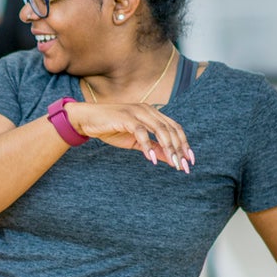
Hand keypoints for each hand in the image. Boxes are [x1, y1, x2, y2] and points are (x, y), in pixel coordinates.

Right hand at [64, 102, 193, 171]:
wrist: (87, 120)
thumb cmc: (111, 129)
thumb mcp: (135, 142)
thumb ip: (153, 147)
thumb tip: (169, 158)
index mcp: (152, 113)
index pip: (174, 127)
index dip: (184, 143)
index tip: (189, 159)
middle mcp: (148, 110)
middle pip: (170, 129)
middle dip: (179, 149)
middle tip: (184, 166)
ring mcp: (137, 112)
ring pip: (160, 130)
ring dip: (168, 148)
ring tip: (173, 163)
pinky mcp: (126, 118)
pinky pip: (141, 132)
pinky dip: (147, 145)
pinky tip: (151, 159)